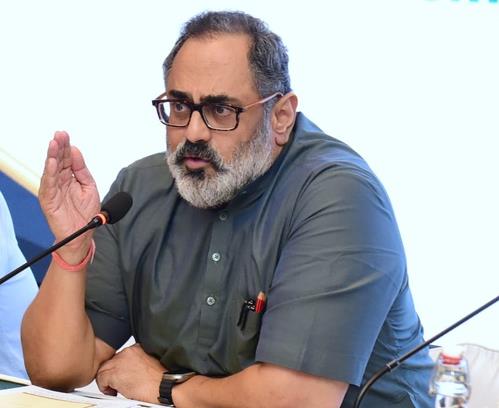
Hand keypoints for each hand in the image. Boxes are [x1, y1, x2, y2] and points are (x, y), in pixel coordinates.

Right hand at [39, 131, 99, 260]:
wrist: (83, 234)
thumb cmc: (85, 213)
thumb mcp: (89, 187)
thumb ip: (82, 170)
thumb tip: (75, 152)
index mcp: (70, 178)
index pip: (66, 159)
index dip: (66, 147)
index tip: (65, 134)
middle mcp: (60, 182)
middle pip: (58, 161)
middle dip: (58, 147)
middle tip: (59, 134)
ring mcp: (53, 190)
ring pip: (51, 170)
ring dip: (52, 156)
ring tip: (54, 144)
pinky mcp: (49, 200)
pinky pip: (49, 185)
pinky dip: (50, 173)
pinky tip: (52, 162)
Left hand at [96, 343, 164, 402]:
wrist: (165, 386)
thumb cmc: (162, 379)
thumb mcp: (149, 364)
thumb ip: (138, 362)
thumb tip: (130, 371)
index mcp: (137, 348)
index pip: (120, 356)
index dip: (119, 368)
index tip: (123, 376)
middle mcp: (128, 352)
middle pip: (110, 361)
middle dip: (111, 374)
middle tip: (116, 384)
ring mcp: (120, 362)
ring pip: (103, 369)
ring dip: (106, 380)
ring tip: (113, 389)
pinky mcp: (115, 374)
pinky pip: (101, 379)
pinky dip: (103, 387)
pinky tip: (112, 392)